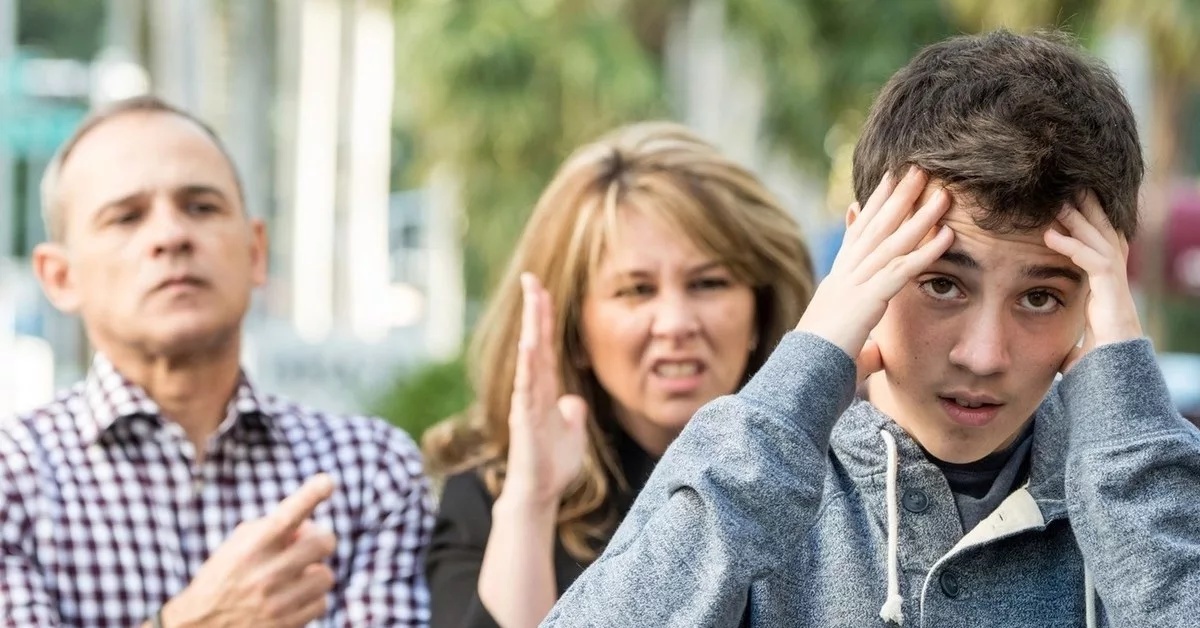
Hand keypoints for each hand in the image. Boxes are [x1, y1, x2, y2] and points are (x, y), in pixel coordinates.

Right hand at [159, 474, 337, 627]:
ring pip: (326, 576)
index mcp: (252, 548)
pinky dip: (311, 600)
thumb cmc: (223, 578)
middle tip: (308, 546)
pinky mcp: (286, 625)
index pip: (287, 516)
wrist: (200, 627)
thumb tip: (309, 528)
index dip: (310, 495)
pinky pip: (322, 603)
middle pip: (324, 543)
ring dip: (315, 574)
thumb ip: (270, 529)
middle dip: (321, 540)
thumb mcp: (237, 547)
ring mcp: (277, 602)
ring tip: (296, 577)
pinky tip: (293, 599)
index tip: (326, 481)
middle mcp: (266, 574)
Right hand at [501, 273, 589, 508]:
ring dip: (531, 328)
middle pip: (535, 342)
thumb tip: (572, 401)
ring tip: (532, 300)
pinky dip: (528, 364)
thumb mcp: (571, 432)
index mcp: (545, 389)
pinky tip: (529, 344)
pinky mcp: (525, 419)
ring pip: (530, 358)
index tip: (541, 288)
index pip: (546, 345)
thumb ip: (571, 412)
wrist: (539, 494)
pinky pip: (527, 387)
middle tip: (531, 278)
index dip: (544, 317)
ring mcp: (527, 402)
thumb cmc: (552, 465)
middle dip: (534, 310)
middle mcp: (533, 390)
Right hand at [796, 168, 954, 380]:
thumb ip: (864, 349)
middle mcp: (844, 277)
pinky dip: (926, 252)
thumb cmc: (817, 372)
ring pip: (891, 242)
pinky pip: (902, 271)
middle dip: (898, 196)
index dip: (875, 208)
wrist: (800, 379)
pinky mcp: (866, 300)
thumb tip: (876, 355)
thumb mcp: (845, 354)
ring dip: (919, 215)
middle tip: (918, 169)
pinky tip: (947, 236)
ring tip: (942, 192)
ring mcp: (853, 285)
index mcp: (837, 285)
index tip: (888, 182)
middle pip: (875, 228)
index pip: (858, 237)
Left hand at [1043, 190, 1142, 372]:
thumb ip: (1061, 336)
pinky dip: (1074, 247)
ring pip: (1102, 243)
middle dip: (1090, 211)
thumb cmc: (1095, 370)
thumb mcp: (1072, 344)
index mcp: (1106, 290)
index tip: (1068, 208)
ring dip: (1080, 221)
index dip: (1087, 227)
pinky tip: (1051, 236)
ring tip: (1058, 201)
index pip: (1100, 248)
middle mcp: (1115, 285)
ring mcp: (1116, 290)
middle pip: (1106, 236)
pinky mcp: (1113, 298)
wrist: (1114, 387)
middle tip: (1070, 187)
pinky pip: (1095, 263)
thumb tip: (1042, 344)